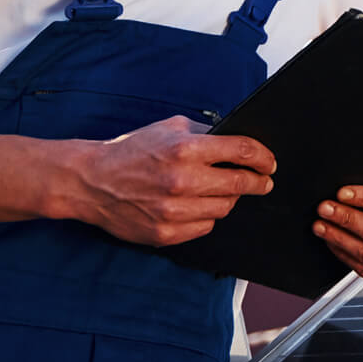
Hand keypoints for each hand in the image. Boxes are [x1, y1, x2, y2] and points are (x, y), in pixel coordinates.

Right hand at [72, 115, 275, 246]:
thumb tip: (235, 138)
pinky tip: (200, 205)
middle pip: (239, 184)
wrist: (93, 181)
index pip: (241, 152)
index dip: (262, 157)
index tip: (269, 162)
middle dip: (257, 181)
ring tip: (225, 190)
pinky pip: (205, 226)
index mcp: (184, 149)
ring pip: (225, 208)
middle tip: (264, 180)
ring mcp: (175, 211)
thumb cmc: (130, 151)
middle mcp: (182, 181)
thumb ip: (203, 132)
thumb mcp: (168, 128)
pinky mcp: (167, 234)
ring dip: (231, 198)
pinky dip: (208, 215)